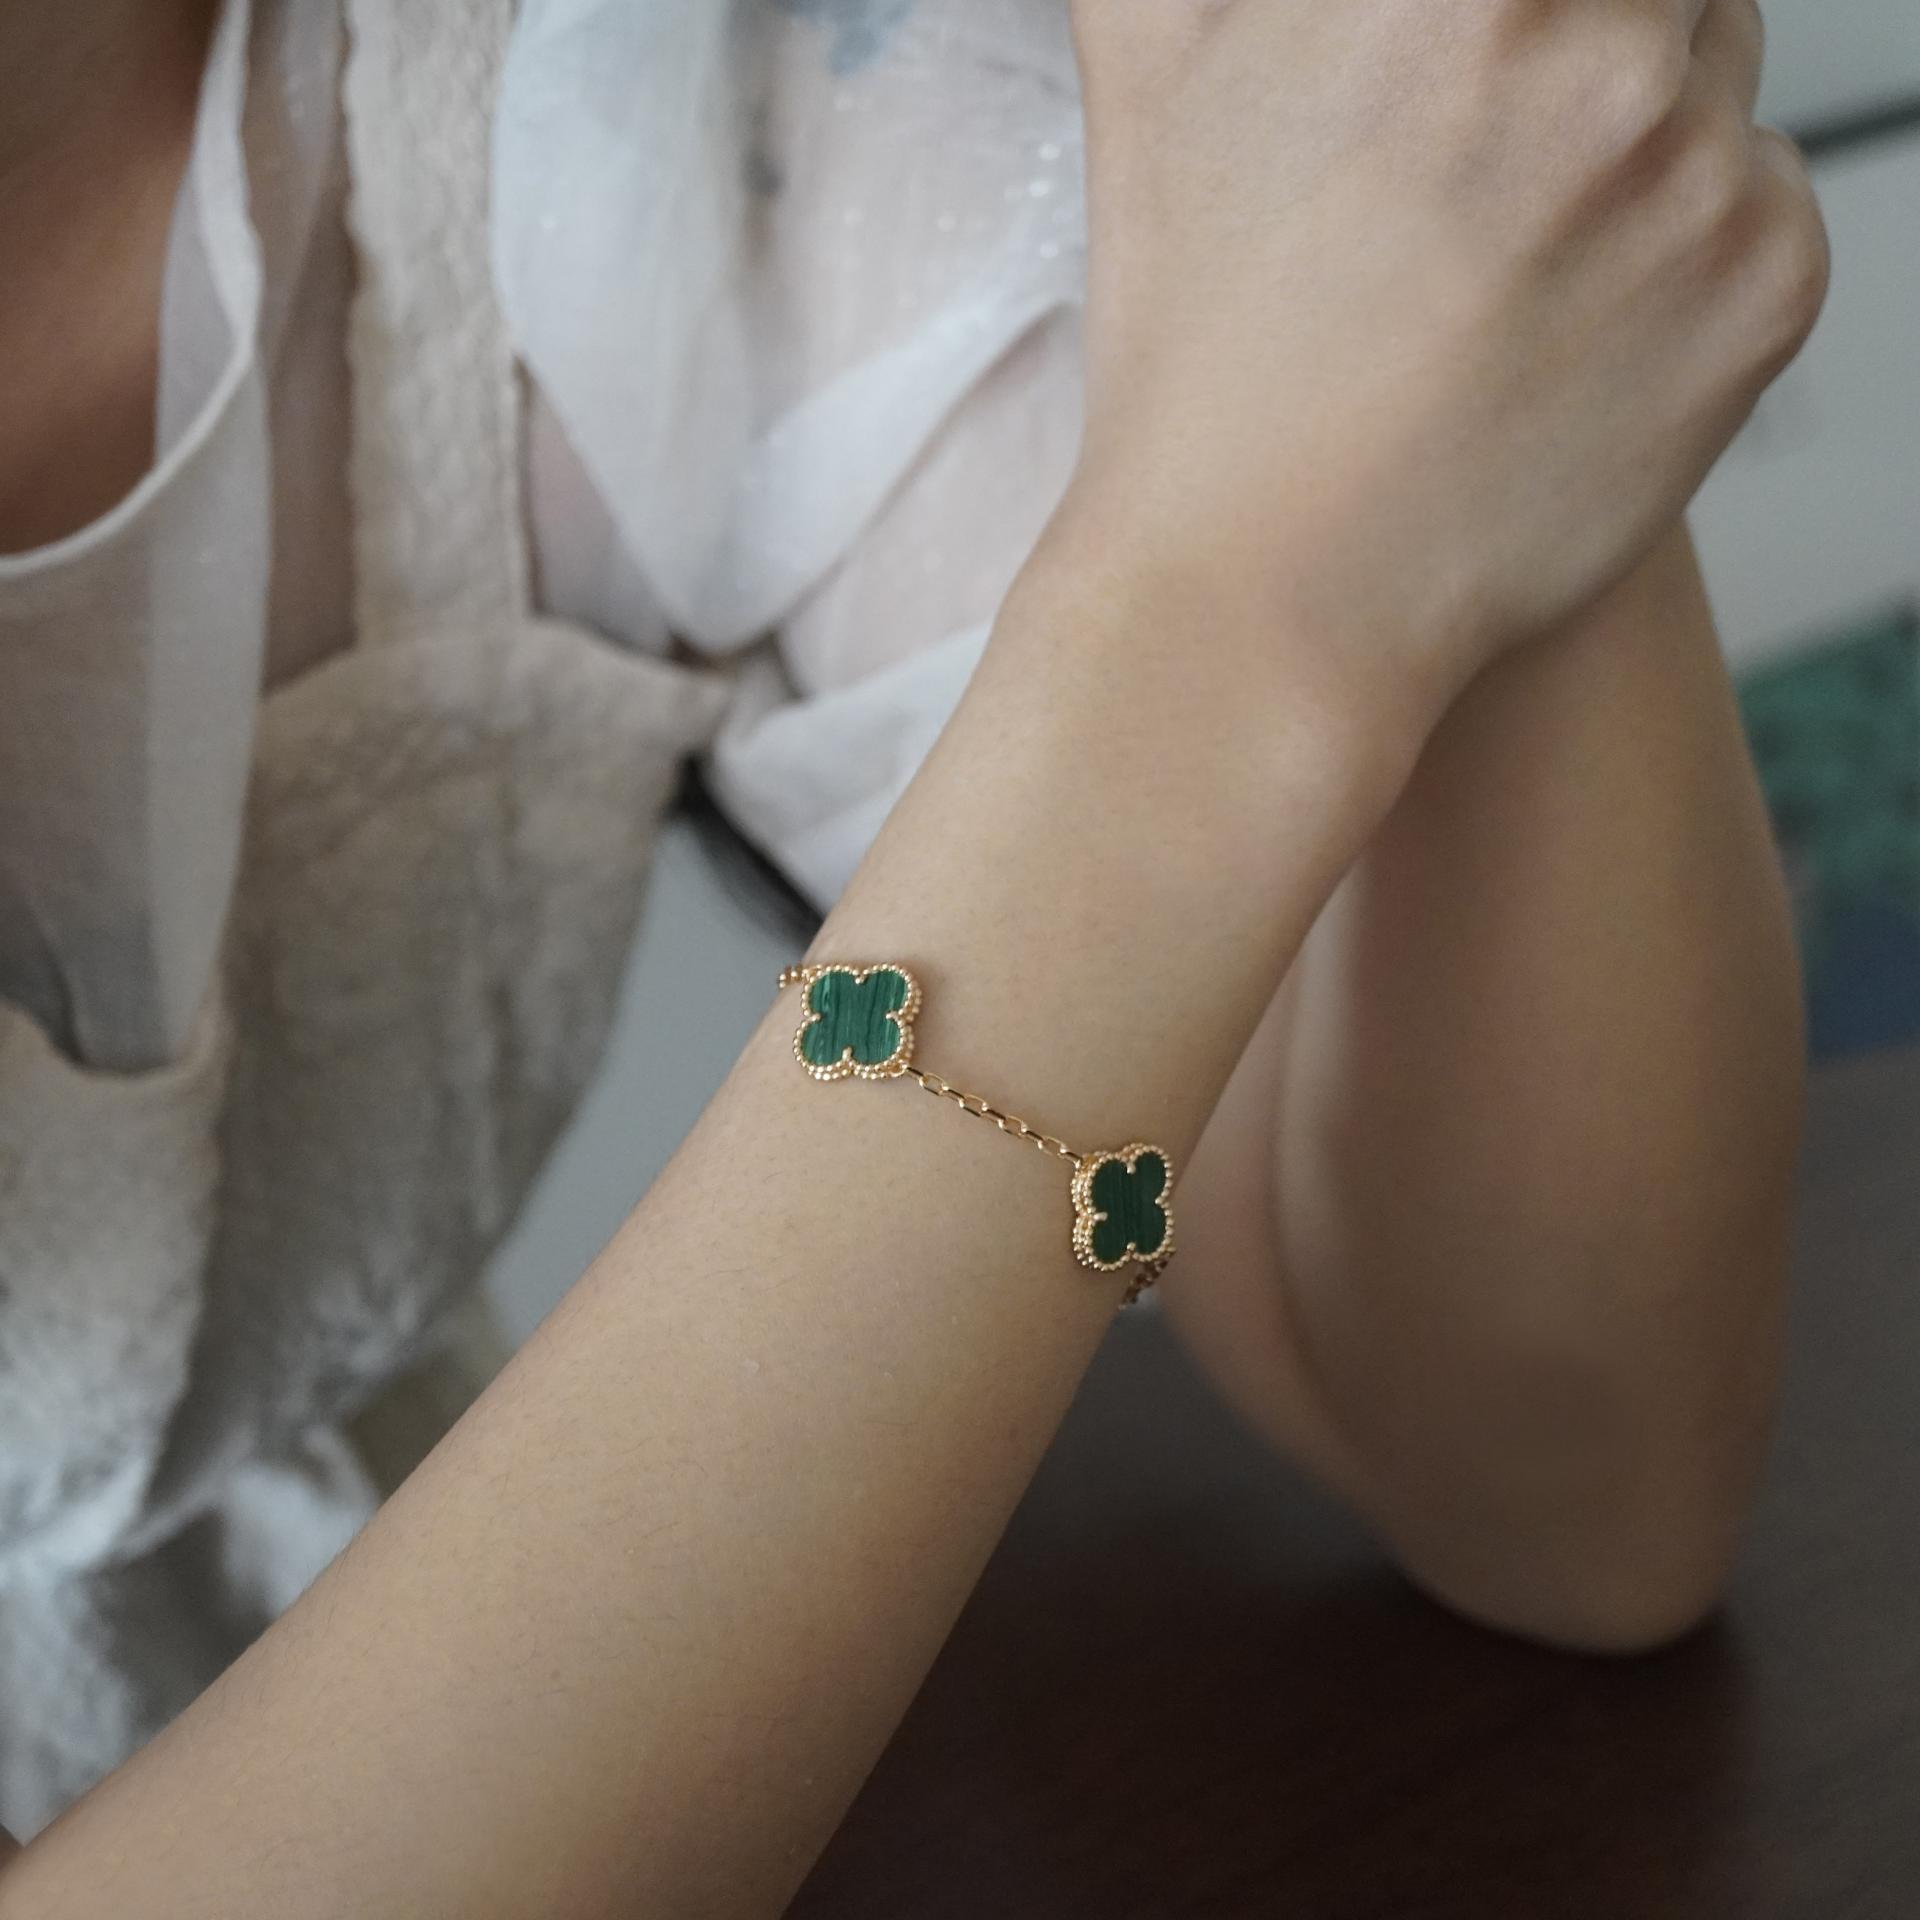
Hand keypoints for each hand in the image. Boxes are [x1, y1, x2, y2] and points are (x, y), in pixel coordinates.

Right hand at [1058, 0, 1827, 717]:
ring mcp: (1695, 166)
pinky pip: (1761, 193)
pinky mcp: (1766, 283)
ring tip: (1501, 255)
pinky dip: (1683, 243)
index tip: (1463, 67)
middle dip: (1567, 42)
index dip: (1493, 14)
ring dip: (1631, 128)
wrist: (1270, 599)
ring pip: (1709, 63)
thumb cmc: (1202, 366)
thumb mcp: (1154, 69)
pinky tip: (1560, 325)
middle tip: (1468, 168)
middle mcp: (1599, 44)